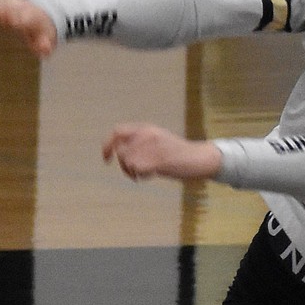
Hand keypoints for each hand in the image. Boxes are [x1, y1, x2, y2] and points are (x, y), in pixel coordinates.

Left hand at [102, 124, 221, 181]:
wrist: (197, 157)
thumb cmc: (177, 153)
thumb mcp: (157, 139)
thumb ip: (140, 142)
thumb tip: (120, 152)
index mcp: (146, 128)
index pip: (117, 132)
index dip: (107, 145)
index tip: (106, 159)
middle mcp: (147, 134)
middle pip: (121, 152)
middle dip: (124, 165)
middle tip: (134, 173)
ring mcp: (152, 146)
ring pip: (127, 162)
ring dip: (134, 172)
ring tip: (148, 173)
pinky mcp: (157, 159)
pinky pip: (137, 170)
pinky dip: (142, 176)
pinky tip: (154, 174)